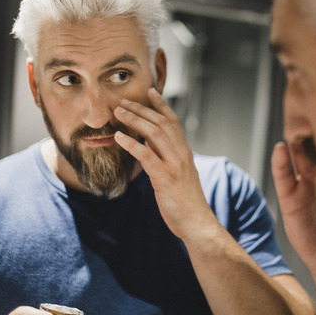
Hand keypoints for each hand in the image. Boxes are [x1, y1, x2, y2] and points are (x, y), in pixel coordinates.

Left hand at [113, 88, 218, 239]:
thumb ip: (170, 160)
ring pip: (154, 134)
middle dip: (141, 109)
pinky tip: (119, 137)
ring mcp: (174, 165)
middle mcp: (182, 154)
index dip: (161, 105)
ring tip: (118, 112)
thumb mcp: (181, 176)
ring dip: (134, 120)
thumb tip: (154, 150)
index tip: (149, 92)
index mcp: (185, 153)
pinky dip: (131, 144)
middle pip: (161, 123)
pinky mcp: (165, 178)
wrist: (197, 223)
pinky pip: (146, 156)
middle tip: (123, 101)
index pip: (173, 121)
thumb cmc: (187, 203)